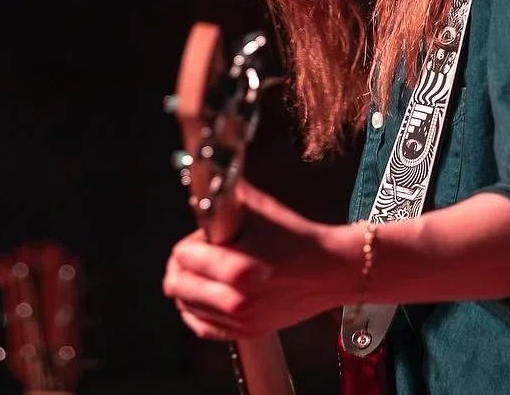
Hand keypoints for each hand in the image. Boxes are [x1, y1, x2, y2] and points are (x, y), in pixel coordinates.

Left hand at [162, 180, 360, 339]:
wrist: (332, 270)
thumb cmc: (297, 237)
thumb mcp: (258, 208)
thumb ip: (223, 195)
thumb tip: (201, 179)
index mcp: (237, 269)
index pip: (182, 257)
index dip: (190, 243)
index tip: (203, 238)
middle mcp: (238, 300)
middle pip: (177, 285)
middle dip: (182, 266)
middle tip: (195, 254)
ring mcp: (242, 320)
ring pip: (186, 306)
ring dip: (189, 286)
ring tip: (205, 271)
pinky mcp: (248, 331)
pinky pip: (203, 327)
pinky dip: (196, 311)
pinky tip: (202, 296)